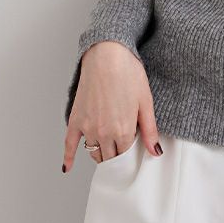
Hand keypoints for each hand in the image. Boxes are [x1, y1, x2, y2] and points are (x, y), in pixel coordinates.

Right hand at [62, 41, 162, 173]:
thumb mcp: (146, 101)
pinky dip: (68, 157)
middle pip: (110, 157)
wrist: (107, 55)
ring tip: (107, 151)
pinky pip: (69, 144)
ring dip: (100, 155)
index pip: (126, 155)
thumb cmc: (128, 73)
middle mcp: (104, 133)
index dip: (131, 152)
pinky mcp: (75, 119)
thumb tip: (156, 152)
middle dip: (116, 156)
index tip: (133, 148)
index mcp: (123, 131)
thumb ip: (150, 130)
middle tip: (121, 149)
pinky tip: (67, 166)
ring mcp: (87, 128)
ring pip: (93, 153)